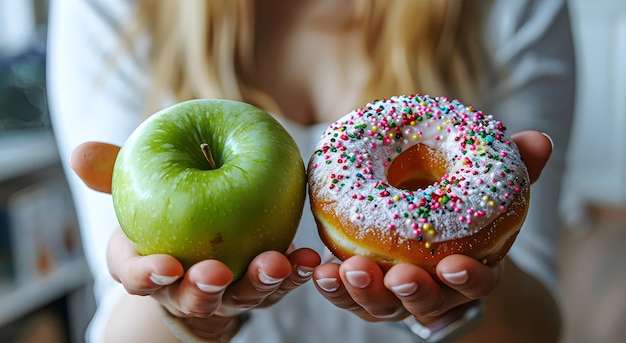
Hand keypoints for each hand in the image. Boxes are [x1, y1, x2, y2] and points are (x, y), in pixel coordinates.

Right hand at [70, 142, 320, 339]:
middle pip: (190, 296)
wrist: (203, 238)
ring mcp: (228, 291)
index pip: (137, 277)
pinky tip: (312, 258)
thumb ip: (115, 173)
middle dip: (203, 289)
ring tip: (276, 263)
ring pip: (242, 295)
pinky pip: (282, 283)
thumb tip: (80, 152)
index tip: (164, 265)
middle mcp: (186, 286)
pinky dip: (297, 272)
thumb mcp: (141, 189)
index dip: (146, 275)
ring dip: (260, 282)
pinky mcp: (264, 286)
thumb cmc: (167, 211)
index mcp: (149, 264)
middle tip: (217, 273)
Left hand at [312, 130, 552, 322]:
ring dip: (360, 291)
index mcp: (468, 271)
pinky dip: (329, 283)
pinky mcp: (361, 290)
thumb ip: (514, 170)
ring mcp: (394, 295)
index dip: (470, 278)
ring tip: (342, 271)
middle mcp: (433, 292)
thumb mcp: (487, 192)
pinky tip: (313, 267)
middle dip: (410, 291)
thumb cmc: (459, 212)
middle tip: (396, 276)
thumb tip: (537, 140)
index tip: (456, 265)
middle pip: (424, 303)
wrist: (430, 235)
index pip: (477, 284)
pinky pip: (344, 294)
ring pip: (378, 305)